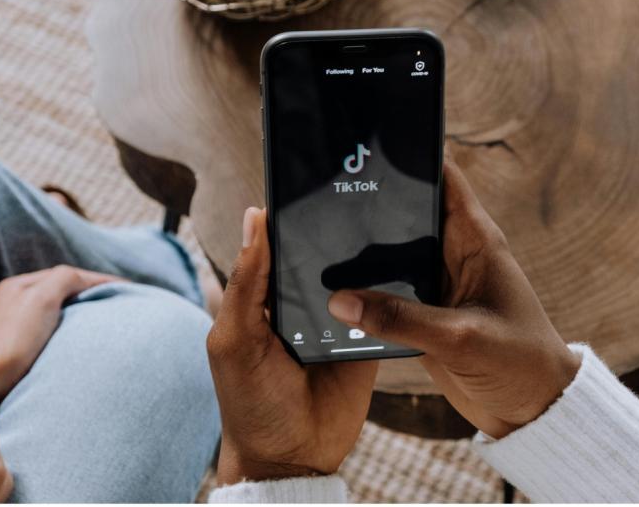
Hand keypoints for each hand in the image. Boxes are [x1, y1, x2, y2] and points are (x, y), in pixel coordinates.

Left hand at [0, 266, 120, 405]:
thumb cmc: (8, 343)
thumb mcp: (40, 299)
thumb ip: (65, 279)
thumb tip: (87, 279)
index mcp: (23, 285)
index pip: (72, 275)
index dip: (103, 281)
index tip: (131, 290)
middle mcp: (18, 300)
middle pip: (65, 291)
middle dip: (95, 295)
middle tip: (124, 305)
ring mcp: (17, 325)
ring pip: (60, 311)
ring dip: (84, 314)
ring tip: (109, 323)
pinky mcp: (18, 349)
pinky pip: (54, 331)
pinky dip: (72, 331)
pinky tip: (81, 343)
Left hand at [207, 207, 377, 483]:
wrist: (292, 458)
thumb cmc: (249, 401)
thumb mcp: (235, 340)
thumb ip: (245, 284)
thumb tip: (254, 218)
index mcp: (262, 296)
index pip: (275, 244)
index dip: (287, 215)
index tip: (307, 181)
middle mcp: (299, 302)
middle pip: (319, 253)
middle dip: (332, 229)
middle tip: (354, 191)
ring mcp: (335, 319)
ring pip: (352, 274)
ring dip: (364, 256)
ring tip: (384, 218)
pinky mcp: (365, 337)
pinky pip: (379, 306)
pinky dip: (388, 289)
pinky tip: (402, 264)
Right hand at [328, 155, 580, 438]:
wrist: (531, 410)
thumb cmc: (518, 363)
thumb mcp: (460, 337)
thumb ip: (401, 319)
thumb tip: (340, 300)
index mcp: (475, 239)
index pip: (441, 177)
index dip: (409, 155)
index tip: (366, 144)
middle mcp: (453, 252)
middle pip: (406, 212)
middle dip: (370, 203)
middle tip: (321, 195)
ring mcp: (436, 282)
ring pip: (391, 253)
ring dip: (362, 252)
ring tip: (314, 242)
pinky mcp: (423, 311)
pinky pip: (387, 290)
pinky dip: (364, 290)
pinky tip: (331, 291)